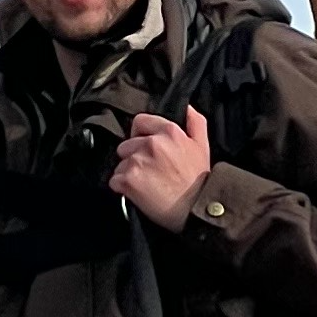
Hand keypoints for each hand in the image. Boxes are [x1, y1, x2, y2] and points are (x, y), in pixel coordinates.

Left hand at [112, 105, 214, 228]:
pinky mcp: (128, 180)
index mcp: (169, 132)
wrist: (195, 208)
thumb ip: (195, 123)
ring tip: (147, 183)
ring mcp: (138, 161)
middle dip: (134, 156)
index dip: (139, 134)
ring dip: (128, 173)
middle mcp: (151, 144)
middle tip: (150, 170)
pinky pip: (115, 180)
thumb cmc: (199, 180)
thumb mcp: (202, 146)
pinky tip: (138, 192)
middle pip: (126, 145)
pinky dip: (122, 187)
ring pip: (120, 163)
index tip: (145, 147)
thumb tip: (188, 108)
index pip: (140, 121)